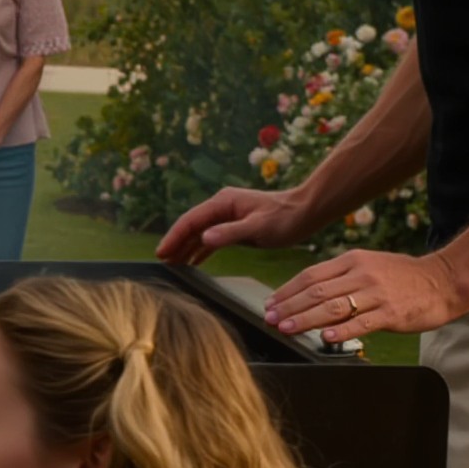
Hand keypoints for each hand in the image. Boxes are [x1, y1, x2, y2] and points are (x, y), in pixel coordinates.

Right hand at [157, 185, 311, 264]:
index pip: (191, 221)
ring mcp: (227, 216)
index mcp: (223, 203)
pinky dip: (200, 250)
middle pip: (191, 226)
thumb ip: (230, 233)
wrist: (306, 212)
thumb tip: (203, 238)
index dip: (174, 237)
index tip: (161, 253)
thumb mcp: (258, 227)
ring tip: (172, 265)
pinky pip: (212, 239)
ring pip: (200, 233)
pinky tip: (192, 262)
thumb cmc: (285, 218)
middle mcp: (221, 207)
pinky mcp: (235, 226)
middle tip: (161, 262)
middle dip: (175, 243)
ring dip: (185, 248)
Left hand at [267, 247, 465, 342]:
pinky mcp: (391, 313)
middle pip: (316, 291)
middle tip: (270, 319)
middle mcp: (361, 274)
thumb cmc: (402, 277)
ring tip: (287, 329)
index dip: (287, 291)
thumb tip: (305, 295)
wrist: (443, 281)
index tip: (270, 304)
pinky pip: (362, 323)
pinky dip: (342, 331)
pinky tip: (325, 338)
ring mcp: (377, 293)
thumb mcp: (368, 266)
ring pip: (333, 307)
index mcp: (352, 260)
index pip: (310, 276)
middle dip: (289, 307)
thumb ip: (339, 278)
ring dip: (305, 319)